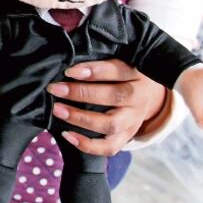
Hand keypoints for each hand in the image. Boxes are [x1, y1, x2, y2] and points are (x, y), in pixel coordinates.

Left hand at [47, 60, 167, 155]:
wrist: (148, 95)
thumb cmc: (123, 74)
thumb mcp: (120, 60)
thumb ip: (100, 58)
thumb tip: (68, 55)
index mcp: (136, 73)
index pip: (117, 70)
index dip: (93, 71)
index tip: (69, 71)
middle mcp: (138, 97)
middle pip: (113, 97)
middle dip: (80, 93)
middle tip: (55, 89)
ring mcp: (134, 120)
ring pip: (110, 124)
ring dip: (81, 118)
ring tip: (57, 110)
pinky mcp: (127, 136)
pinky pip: (109, 147)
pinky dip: (87, 145)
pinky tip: (67, 135)